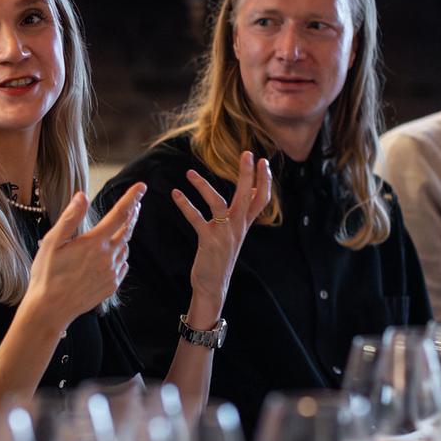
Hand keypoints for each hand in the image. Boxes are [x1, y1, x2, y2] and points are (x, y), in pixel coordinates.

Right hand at [24, 186, 143, 328]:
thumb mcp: (52, 242)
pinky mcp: (112, 285)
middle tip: (136, 204)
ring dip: (125, 236)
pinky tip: (112, 254)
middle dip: (133, 214)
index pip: (119, 214)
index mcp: (94, 243)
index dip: (131, 198)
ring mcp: (112, 273)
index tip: (141, 187)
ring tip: (120, 229)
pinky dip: (120, 256)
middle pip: (127, 230)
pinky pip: (122, 265)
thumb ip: (70, 217)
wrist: (51, 309)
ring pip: (125, 248)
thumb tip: (82, 196)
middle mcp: (107, 257)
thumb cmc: (47, 275)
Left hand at [176, 151, 271, 318]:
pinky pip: (196, 218)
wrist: (213, 286)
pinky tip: (176, 194)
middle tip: (248, 153)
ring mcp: (224, 234)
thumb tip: (248, 193)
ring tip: (189, 173)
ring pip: (219, 202)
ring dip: (202, 186)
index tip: (264, 162)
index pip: (261, 200)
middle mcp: (238, 228)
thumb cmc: (220, 258)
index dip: (265, 181)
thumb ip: (242, 215)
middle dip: (248, 174)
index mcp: (244, 225)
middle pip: (247, 196)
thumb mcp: (235, 234)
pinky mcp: (209, 240)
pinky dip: (185, 205)